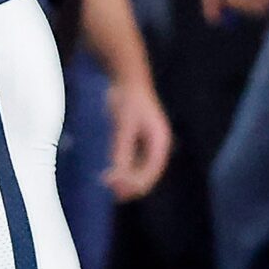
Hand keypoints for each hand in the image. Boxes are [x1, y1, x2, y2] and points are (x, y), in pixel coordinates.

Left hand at [103, 75, 170, 199]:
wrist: (127, 79)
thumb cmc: (128, 99)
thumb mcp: (123, 126)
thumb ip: (121, 151)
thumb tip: (117, 176)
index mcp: (160, 142)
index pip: (151, 173)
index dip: (135, 184)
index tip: (115, 189)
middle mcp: (157, 146)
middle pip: (148, 175)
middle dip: (130, 185)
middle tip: (109, 190)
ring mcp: (149, 144)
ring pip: (140, 171)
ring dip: (126, 180)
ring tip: (108, 184)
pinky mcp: (138, 141)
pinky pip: (134, 163)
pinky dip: (123, 170)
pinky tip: (110, 172)